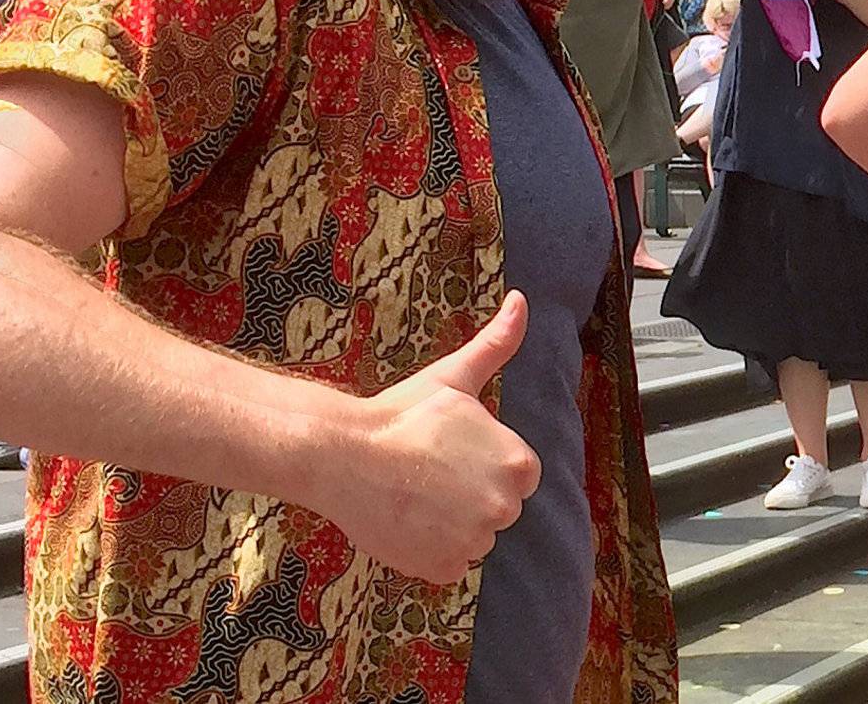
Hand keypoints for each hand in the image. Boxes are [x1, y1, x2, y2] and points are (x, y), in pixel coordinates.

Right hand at [325, 291, 541, 584]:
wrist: (345, 455)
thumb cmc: (401, 414)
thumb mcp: (455, 376)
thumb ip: (497, 343)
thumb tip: (522, 299)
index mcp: (519, 464)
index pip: (518, 474)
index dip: (483, 462)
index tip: (451, 453)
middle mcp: (505, 508)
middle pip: (496, 507)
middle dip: (469, 493)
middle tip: (428, 472)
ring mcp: (474, 543)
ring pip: (472, 536)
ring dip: (450, 523)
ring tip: (414, 494)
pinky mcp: (444, 569)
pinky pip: (448, 562)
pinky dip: (430, 549)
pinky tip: (406, 520)